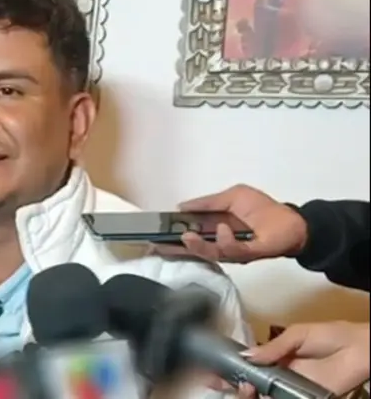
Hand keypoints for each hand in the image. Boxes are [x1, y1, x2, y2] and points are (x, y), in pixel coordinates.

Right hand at [152, 184, 307, 262]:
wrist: (294, 225)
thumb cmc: (263, 209)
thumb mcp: (232, 196)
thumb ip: (207, 202)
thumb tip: (182, 206)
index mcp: (215, 229)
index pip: (189, 233)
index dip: (172, 235)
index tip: (155, 235)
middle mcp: (220, 243)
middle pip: (194, 248)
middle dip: (176, 248)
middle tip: (158, 244)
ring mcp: (234, 250)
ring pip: (210, 253)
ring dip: (197, 246)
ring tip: (186, 236)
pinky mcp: (249, 254)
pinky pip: (233, 251)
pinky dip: (226, 241)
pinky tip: (222, 229)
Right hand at [207, 321, 369, 397]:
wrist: (361, 349)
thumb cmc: (333, 336)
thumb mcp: (298, 334)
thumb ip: (272, 348)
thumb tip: (245, 355)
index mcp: (276, 357)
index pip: (247, 364)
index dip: (229, 367)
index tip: (211, 369)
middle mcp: (279, 374)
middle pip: (249, 383)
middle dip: (230, 383)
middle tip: (218, 380)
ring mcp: (289, 389)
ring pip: (260, 395)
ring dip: (244, 392)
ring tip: (242, 387)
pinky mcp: (301, 398)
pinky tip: (254, 394)